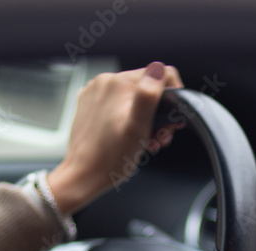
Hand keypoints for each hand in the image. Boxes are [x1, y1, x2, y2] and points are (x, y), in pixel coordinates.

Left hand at [46, 62, 184, 216]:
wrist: (82, 176)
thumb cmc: (110, 158)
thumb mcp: (137, 128)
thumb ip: (149, 95)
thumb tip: (159, 69)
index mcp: (119, 83)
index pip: (160, 74)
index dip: (173, 97)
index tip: (170, 121)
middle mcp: (104, 82)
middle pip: (147, 87)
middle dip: (158, 112)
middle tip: (158, 137)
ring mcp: (95, 93)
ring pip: (133, 96)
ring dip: (144, 117)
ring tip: (145, 140)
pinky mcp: (90, 104)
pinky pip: (117, 103)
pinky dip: (127, 118)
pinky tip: (128, 136)